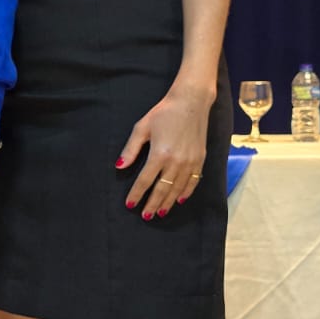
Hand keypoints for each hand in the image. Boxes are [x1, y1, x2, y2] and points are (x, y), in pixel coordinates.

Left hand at [116, 86, 211, 218]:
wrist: (191, 102)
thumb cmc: (164, 113)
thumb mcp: (142, 128)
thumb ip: (131, 149)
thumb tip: (119, 167)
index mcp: (159, 154)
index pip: (145, 181)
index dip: (136, 194)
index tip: (130, 204)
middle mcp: (176, 162)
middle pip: (161, 190)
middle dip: (152, 204)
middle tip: (145, 216)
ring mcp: (190, 162)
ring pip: (177, 190)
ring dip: (168, 203)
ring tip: (160, 213)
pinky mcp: (200, 160)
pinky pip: (193, 182)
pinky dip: (186, 193)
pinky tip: (179, 200)